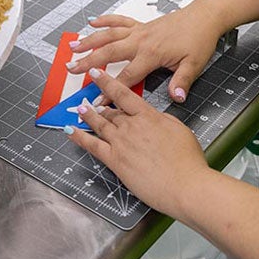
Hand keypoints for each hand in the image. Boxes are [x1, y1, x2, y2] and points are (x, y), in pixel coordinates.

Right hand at [67, 3, 223, 102]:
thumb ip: (182, 81)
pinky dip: (105, 20)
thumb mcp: (194, 64)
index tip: (97, 102)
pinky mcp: (142, 23)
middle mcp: (140, 41)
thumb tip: (176, 97)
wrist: (205, 16)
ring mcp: (139, 30)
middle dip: (88, 62)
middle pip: (108, 53)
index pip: (126, 77)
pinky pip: (119, 20)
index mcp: (151, 54)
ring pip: (109, 35)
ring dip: (90, 40)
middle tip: (71, 68)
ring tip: (72, 46)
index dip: (110, 91)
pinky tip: (93, 21)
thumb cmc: (199, 39)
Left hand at [67, 69, 209, 216]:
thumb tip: (153, 117)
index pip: (123, 94)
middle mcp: (132, 126)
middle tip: (91, 99)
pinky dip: (79, 138)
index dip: (107, 82)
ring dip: (88, 115)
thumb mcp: (179, 129)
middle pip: (111, 111)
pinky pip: (92, 146)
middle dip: (100, 104)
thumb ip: (162, 119)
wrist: (185, 184)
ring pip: (99, 124)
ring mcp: (121, 143)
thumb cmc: (187, 161)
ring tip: (80, 109)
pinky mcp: (115, 161)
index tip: (97, 74)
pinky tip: (70, 132)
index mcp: (148, 116)